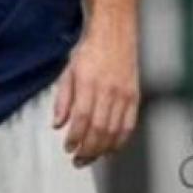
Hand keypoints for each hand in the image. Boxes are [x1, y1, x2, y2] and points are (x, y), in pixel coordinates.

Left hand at [52, 23, 139, 167]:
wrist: (114, 33)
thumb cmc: (90, 50)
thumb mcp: (69, 71)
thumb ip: (63, 99)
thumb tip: (57, 124)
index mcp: (89, 82)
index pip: (81, 118)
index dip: (75, 138)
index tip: (68, 147)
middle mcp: (108, 89)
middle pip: (99, 129)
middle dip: (87, 150)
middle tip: (78, 160)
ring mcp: (124, 94)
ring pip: (114, 131)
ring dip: (102, 149)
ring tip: (91, 158)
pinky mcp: (134, 96)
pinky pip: (129, 125)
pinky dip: (120, 141)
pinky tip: (110, 149)